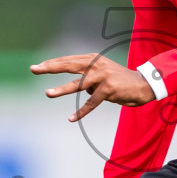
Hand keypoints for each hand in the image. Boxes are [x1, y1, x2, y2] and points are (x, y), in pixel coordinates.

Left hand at [32, 53, 155, 121]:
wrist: (143, 84)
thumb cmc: (120, 81)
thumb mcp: (102, 74)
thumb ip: (88, 77)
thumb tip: (75, 87)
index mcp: (93, 59)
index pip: (68, 60)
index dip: (52, 63)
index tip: (38, 67)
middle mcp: (96, 64)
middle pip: (68, 65)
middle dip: (49, 67)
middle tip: (33, 69)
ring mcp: (102, 76)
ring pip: (77, 84)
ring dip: (61, 90)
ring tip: (47, 94)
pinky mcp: (108, 89)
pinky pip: (91, 103)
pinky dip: (81, 112)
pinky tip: (71, 118)